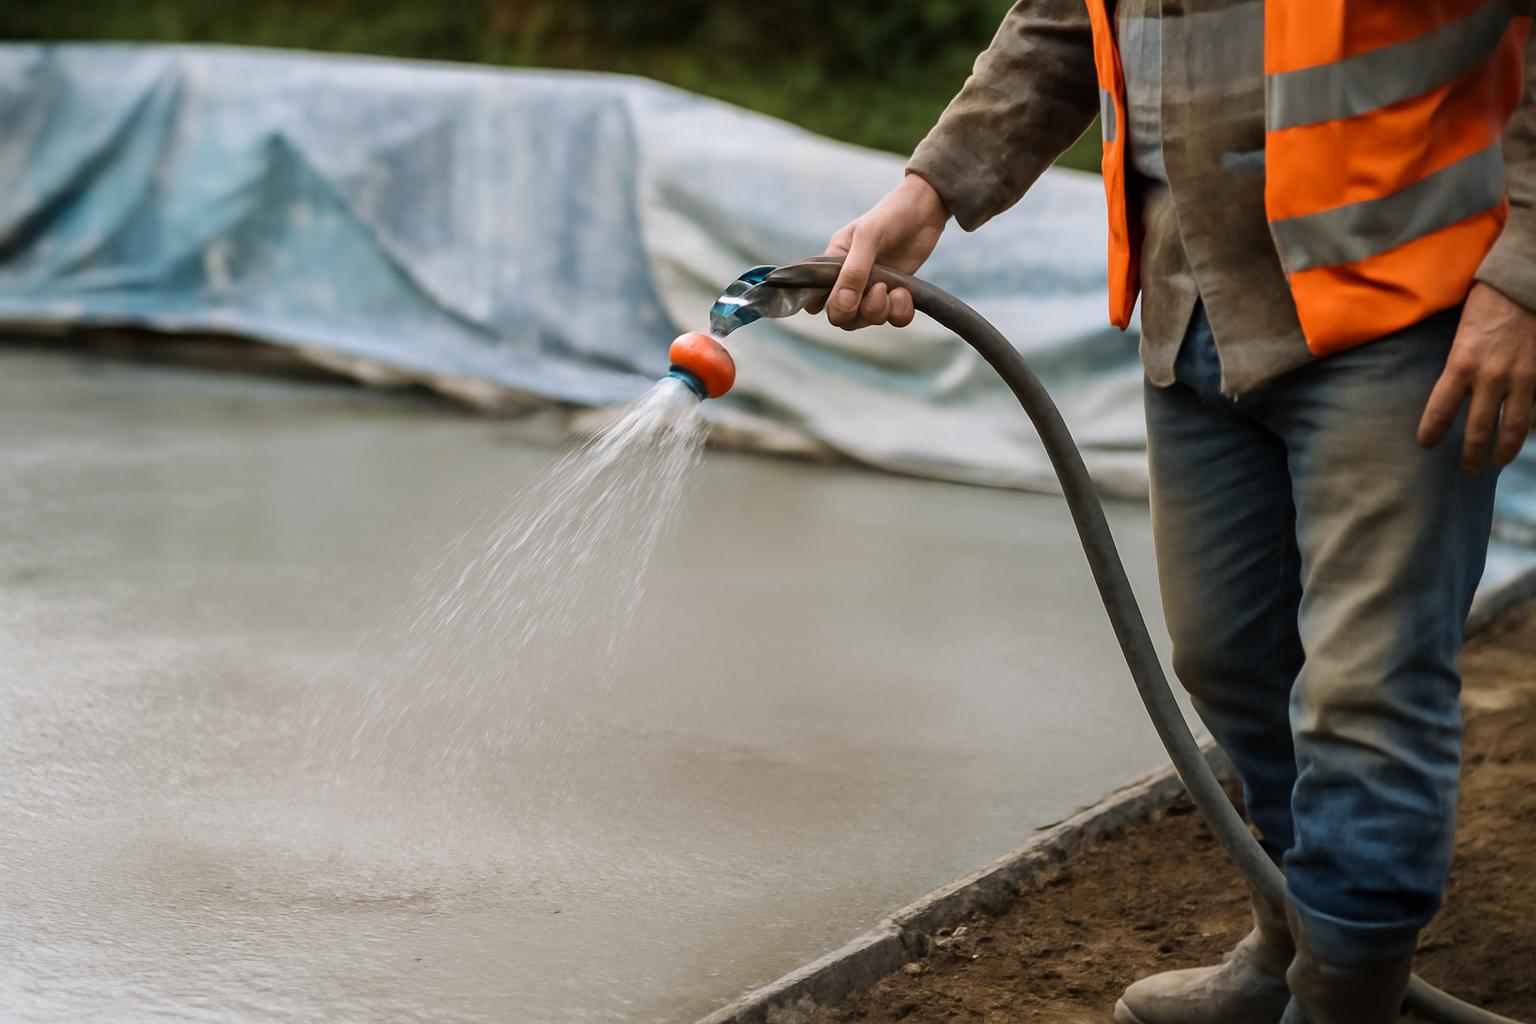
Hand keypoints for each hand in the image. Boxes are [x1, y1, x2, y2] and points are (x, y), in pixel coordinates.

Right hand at [807, 173, 949, 330]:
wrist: (925, 209)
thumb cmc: (890, 216)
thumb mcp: (867, 237)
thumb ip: (853, 271)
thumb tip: (843, 304)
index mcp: (832, 264)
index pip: (815, 298)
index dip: (827, 306)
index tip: (846, 299)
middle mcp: (849, 280)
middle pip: (840, 316)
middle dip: (856, 312)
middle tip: (876, 290)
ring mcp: (871, 289)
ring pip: (865, 319)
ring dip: (879, 310)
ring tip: (891, 288)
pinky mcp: (894, 294)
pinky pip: (892, 319)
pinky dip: (899, 312)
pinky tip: (904, 292)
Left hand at [1419, 283, 1535, 471]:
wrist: (1526, 284)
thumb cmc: (1488, 302)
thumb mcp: (1460, 333)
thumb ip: (1459, 364)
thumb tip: (1455, 391)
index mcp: (1461, 364)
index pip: (1440, 411)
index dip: (1431, 433)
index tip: (1427, 445)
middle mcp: (1491, 377)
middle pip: (1477, 430)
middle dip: (1471, 454)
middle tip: (1468, 469)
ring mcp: (1522, 378)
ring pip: (1514, 428)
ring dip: (1505, 450)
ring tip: (1498, 463)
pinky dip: (1530, 427)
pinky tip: (1524, 436)